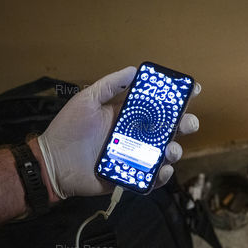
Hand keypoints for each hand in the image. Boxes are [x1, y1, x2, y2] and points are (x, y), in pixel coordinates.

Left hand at [36, 66, 200, 199]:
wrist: (54, 162)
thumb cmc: (69, 128)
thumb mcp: (87, 100)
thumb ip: (109, 85)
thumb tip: (133, 70)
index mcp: (130, 116)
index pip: (159, 105)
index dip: (178, 98)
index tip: (193, 90)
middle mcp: (137, 135)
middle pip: (170, 129)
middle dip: (185, 125)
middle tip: (187, 124)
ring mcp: (136, 156)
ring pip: (166, 153)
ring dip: (175, 150)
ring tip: (170, 150)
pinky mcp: (132, 176)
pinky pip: (154, 178)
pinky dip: (162, 176)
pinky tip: (162, 170)